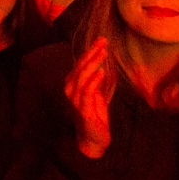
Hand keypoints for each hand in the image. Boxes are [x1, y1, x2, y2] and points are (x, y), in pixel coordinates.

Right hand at [64, 37, 113, 157]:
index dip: (90, 51)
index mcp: (73, 84)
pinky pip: (87, 92)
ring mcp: (75, 100)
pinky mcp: (83, 110)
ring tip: (103, 53)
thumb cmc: (94, 115)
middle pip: (80, 67)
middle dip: (92, 53)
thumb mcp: (97, 94)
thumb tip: (108, 63)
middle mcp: (70, 90)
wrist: (93, 139)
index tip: (101, 40)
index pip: (80, 63)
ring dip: (93, 63)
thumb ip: (98, 80)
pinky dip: (94, 81)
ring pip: (82, 77)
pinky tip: (101, 72)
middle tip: (103, 42)